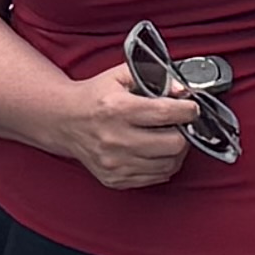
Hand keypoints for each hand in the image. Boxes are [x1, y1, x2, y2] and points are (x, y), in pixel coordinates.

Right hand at [42, 60, 200, 190]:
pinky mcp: (115, 179)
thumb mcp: (120, 76)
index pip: (167, 113)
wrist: (63, 121)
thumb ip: (153, 76)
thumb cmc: (93, 97)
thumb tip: (182, 90)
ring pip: (169, 164)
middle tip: (179, 124)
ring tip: (168, 137)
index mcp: (117, 109)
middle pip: (173, 144)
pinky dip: (162, 165)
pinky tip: (155, 151)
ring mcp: (115, 163)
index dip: (188, 111)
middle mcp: (115, 139)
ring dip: (175, 151)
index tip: (190, 108)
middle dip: (184, 132)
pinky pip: (155, 178)